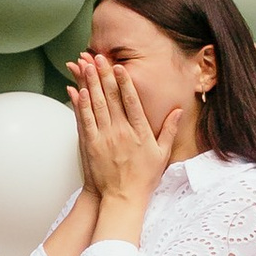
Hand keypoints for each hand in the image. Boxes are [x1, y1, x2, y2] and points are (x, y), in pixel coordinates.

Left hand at [66, 46, 175, 212]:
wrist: (122, 199)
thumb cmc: (144, 178)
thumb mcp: (162, 154)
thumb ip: (169, 130)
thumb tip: (178, 111)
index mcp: (139, 133)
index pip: (131, 102)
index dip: (124, 82)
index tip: (120, 67)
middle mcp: (121, 132)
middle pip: (111, 98)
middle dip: (104, 76)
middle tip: (98, 57)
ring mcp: (104, 138)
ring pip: (96, 105)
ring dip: (90, 84)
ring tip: (85, 66)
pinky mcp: (90, 145)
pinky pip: (84, 121)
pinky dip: (80, 105)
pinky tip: (76, 91)